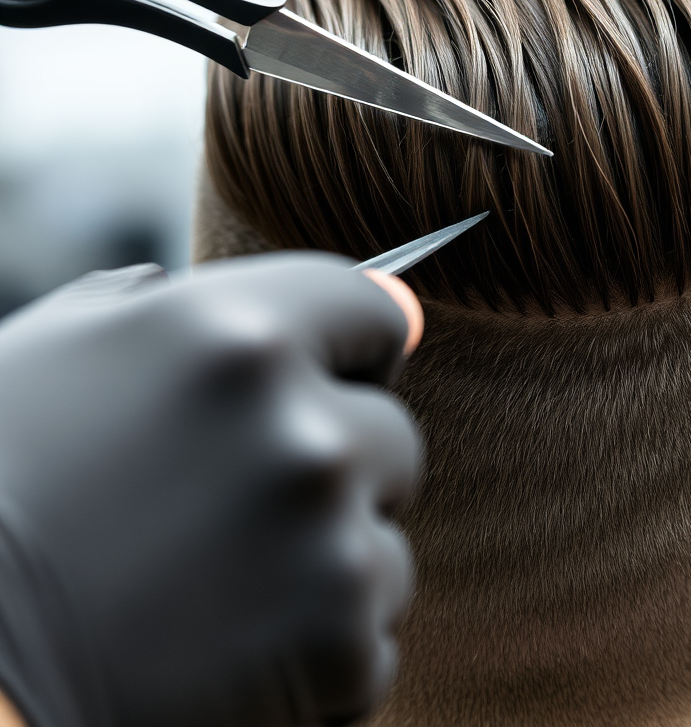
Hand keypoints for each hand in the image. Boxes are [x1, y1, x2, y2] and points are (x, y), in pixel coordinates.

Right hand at [0, 254, 422, 726]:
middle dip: (337, 469)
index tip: (335, 380)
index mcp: (237, 336)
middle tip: (239, 513)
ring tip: (217, 593)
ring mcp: (328, 541)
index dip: (354, 348)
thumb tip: (214, 280)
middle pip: (391, 432)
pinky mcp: (340, 644)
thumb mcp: (50, 358)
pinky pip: (371, 635)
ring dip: (325, 566)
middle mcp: (301, 430)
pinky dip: (319, 652)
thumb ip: (157, 303)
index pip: (374, 312)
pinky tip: (229, 658)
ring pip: (384, 539)